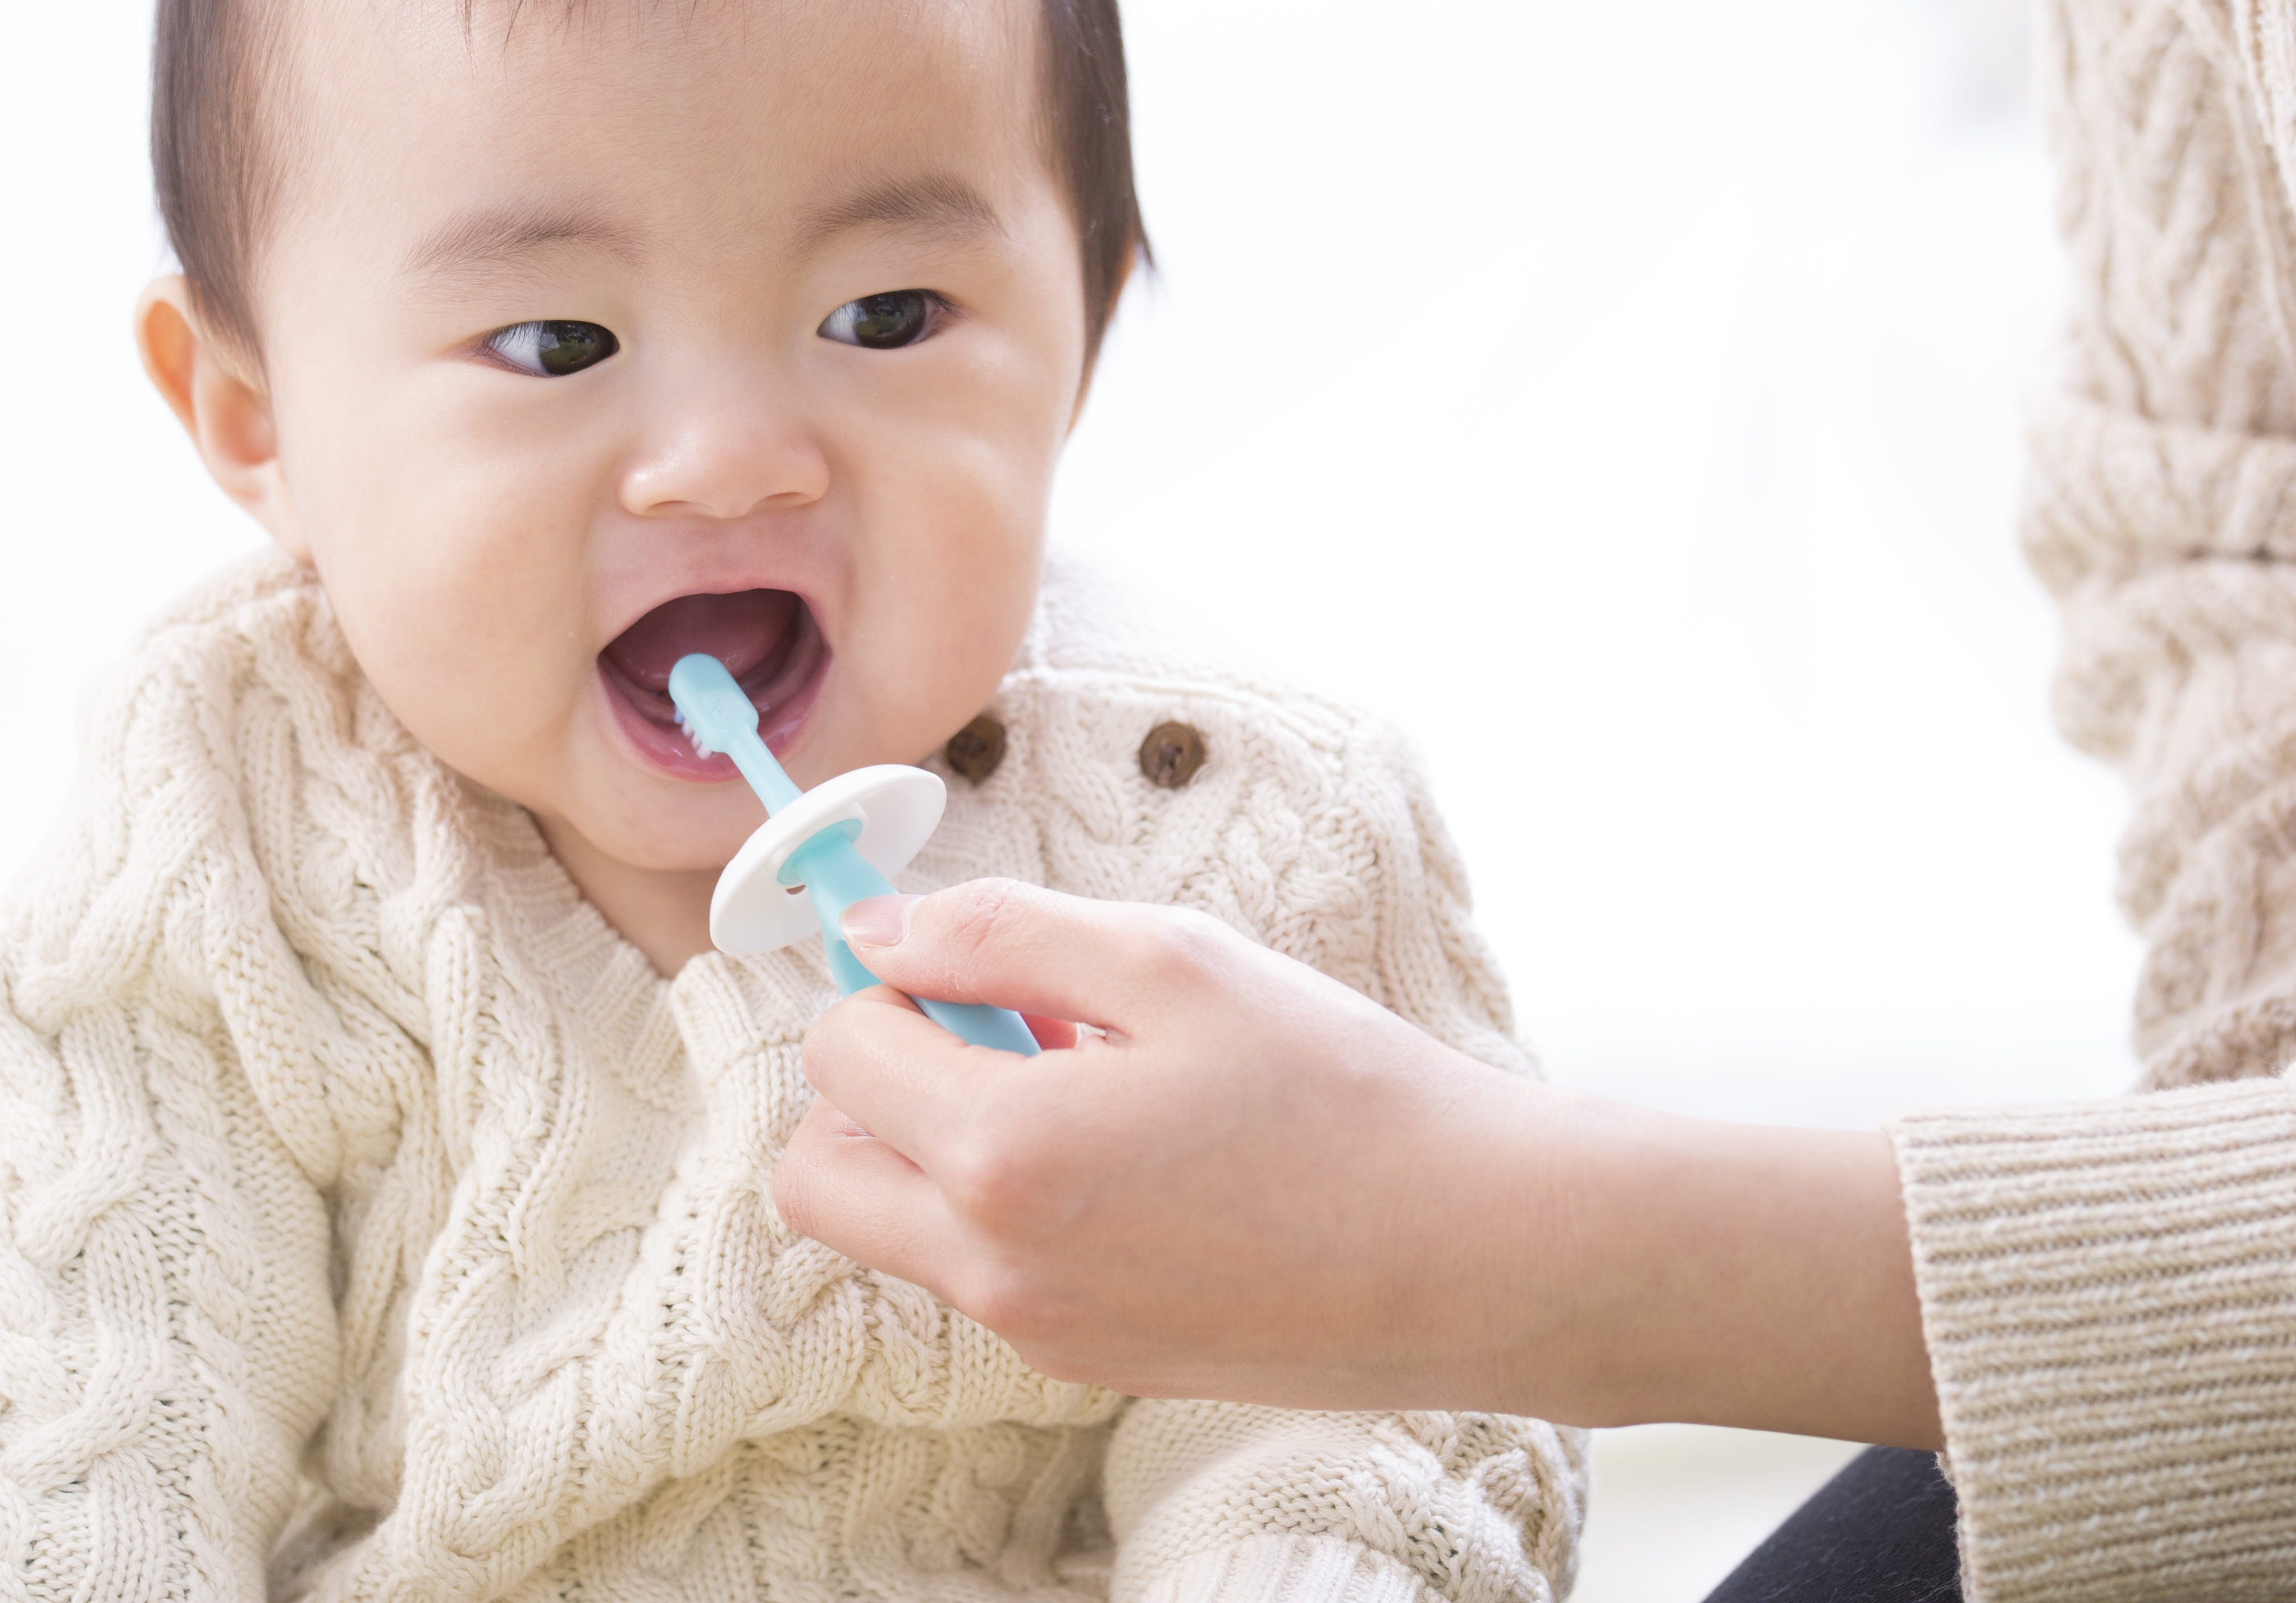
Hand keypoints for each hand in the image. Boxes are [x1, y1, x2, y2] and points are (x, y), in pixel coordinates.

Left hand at [775, 882, 1941, 1442]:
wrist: (1476, 1252)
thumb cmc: (1343, 1094)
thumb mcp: (1174, 960)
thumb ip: (1003, 934)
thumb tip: (881, 934)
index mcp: (1004, 1154)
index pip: (835, 1053)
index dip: (890, 981)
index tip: (980, 961)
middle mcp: (995, 1266)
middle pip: (819, 1172)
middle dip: (873, 1083)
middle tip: (1000, 1026)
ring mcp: (1038, 1330)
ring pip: (895, 1226)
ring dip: (940, 1142)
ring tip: (1085, 1082)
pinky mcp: (1088, 1361)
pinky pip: (980, 1271)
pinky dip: (1005, 1201)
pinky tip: (1131, 1150)